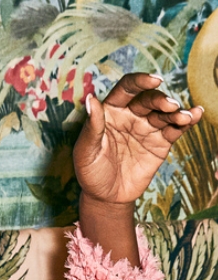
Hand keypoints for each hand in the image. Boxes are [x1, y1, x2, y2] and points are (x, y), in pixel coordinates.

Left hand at [74, 73, 202, 206]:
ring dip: (176, 111)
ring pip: (165, 112)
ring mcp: (147, 127)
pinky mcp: (161, 142)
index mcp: (111, 111)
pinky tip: (195, 115)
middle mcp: (131, 115)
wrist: (106, 197)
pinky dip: (187, 121)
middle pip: (149, 99)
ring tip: (183, 117)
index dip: (140, 81)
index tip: (153, 80)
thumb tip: (90, 99)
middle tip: (169, 106)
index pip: (127, 89)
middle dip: (161, 100)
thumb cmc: (90, 173)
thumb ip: (91, 127)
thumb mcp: (85, 152)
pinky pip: (176, 128)